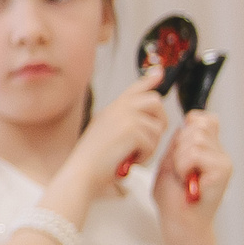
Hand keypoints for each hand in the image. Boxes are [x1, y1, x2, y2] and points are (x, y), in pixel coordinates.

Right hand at [68, 71, 169, 203]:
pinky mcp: (132, 130)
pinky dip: (145, 156)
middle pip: (155, 102)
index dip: (149, 80)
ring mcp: (125, 117)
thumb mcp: (106, 133)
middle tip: (151, 138)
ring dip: (150, 146)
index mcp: (112, 109)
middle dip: (160, 120)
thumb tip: (144, 119)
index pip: (135, 88)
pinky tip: (130, 161)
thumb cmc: (94, 160)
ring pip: (157, 127)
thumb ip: (123, 121)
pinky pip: (153, 142)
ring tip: (133, 155)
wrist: (83, 171)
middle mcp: (118, 108)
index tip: (159, 73)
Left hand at [155, 110, 231, 223]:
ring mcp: (223, 161)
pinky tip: (188, 181)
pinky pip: (195, 154)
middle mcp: (219, 153)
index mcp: (208, 149)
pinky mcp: (223, 171)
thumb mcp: (169, 161)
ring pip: (195, 139)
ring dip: (180, 159)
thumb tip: (187, 122)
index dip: (188, 126)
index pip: (204, 119)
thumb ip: (178, 142)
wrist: (179, 222)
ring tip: (183, 177)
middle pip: (197, 125)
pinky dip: (184, 166)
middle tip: (180, 169)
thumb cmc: (173, 198)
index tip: (179, 149)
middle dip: (179, 146)